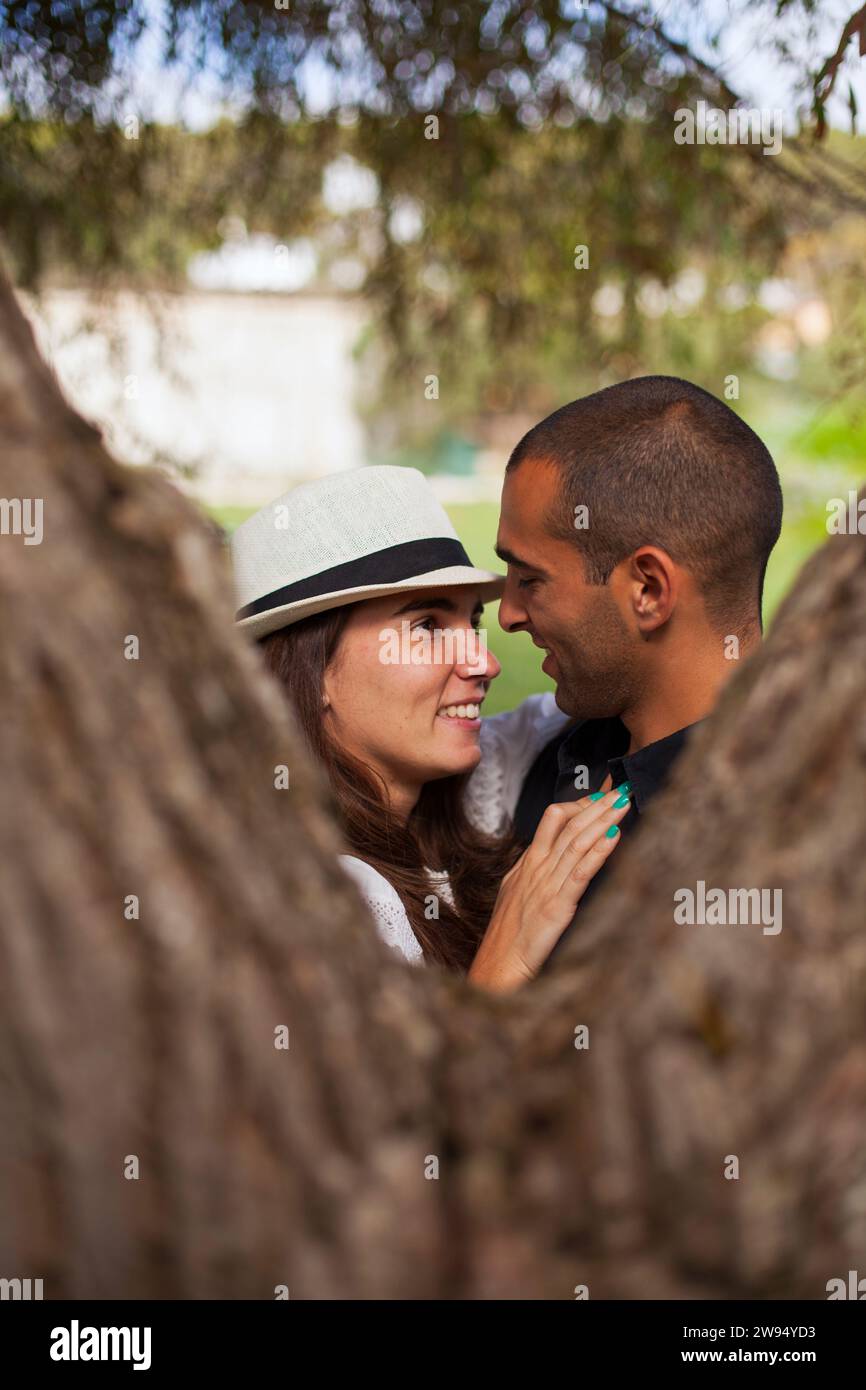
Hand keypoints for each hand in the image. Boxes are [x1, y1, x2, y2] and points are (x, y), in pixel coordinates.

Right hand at [468, 787, 630, 992]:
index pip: (554, 821)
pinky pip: (581, 873)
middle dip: (597, 805)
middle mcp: (537, 868)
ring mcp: (547, 884)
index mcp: (528, 864)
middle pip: (570, 825)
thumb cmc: (507, 938)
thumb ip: (533, 875)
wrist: (497, 967)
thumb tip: (551, 861)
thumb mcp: (516, 896)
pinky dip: (599, 852)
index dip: (579, 806)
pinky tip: (615, 836)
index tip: (600, 797)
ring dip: (603, 819)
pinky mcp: (558, 905)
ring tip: (623, 801)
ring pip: (578, 842)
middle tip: (620, 788)